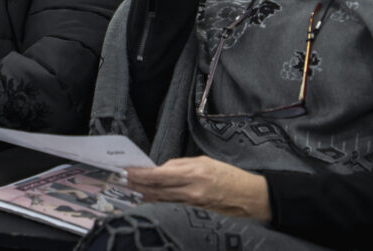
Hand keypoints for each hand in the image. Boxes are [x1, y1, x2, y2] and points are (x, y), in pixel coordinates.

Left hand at [126, 156, 269, 220]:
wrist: (251, 197)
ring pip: (162, 200)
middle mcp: (191, 190)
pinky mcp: (195, 212)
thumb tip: (162, 169)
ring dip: (144, 195)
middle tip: (122, 182)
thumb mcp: (204, 161)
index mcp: (194, 173)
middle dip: (137, 185)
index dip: (141, 175)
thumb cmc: (230, 175)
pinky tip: (148, 199)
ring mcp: (193, 203)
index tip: (127, 171)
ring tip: (129, 190)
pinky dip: (158, 202)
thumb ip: (181, 165)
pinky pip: (172, 205)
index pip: (159, 175)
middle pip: (157, 189)